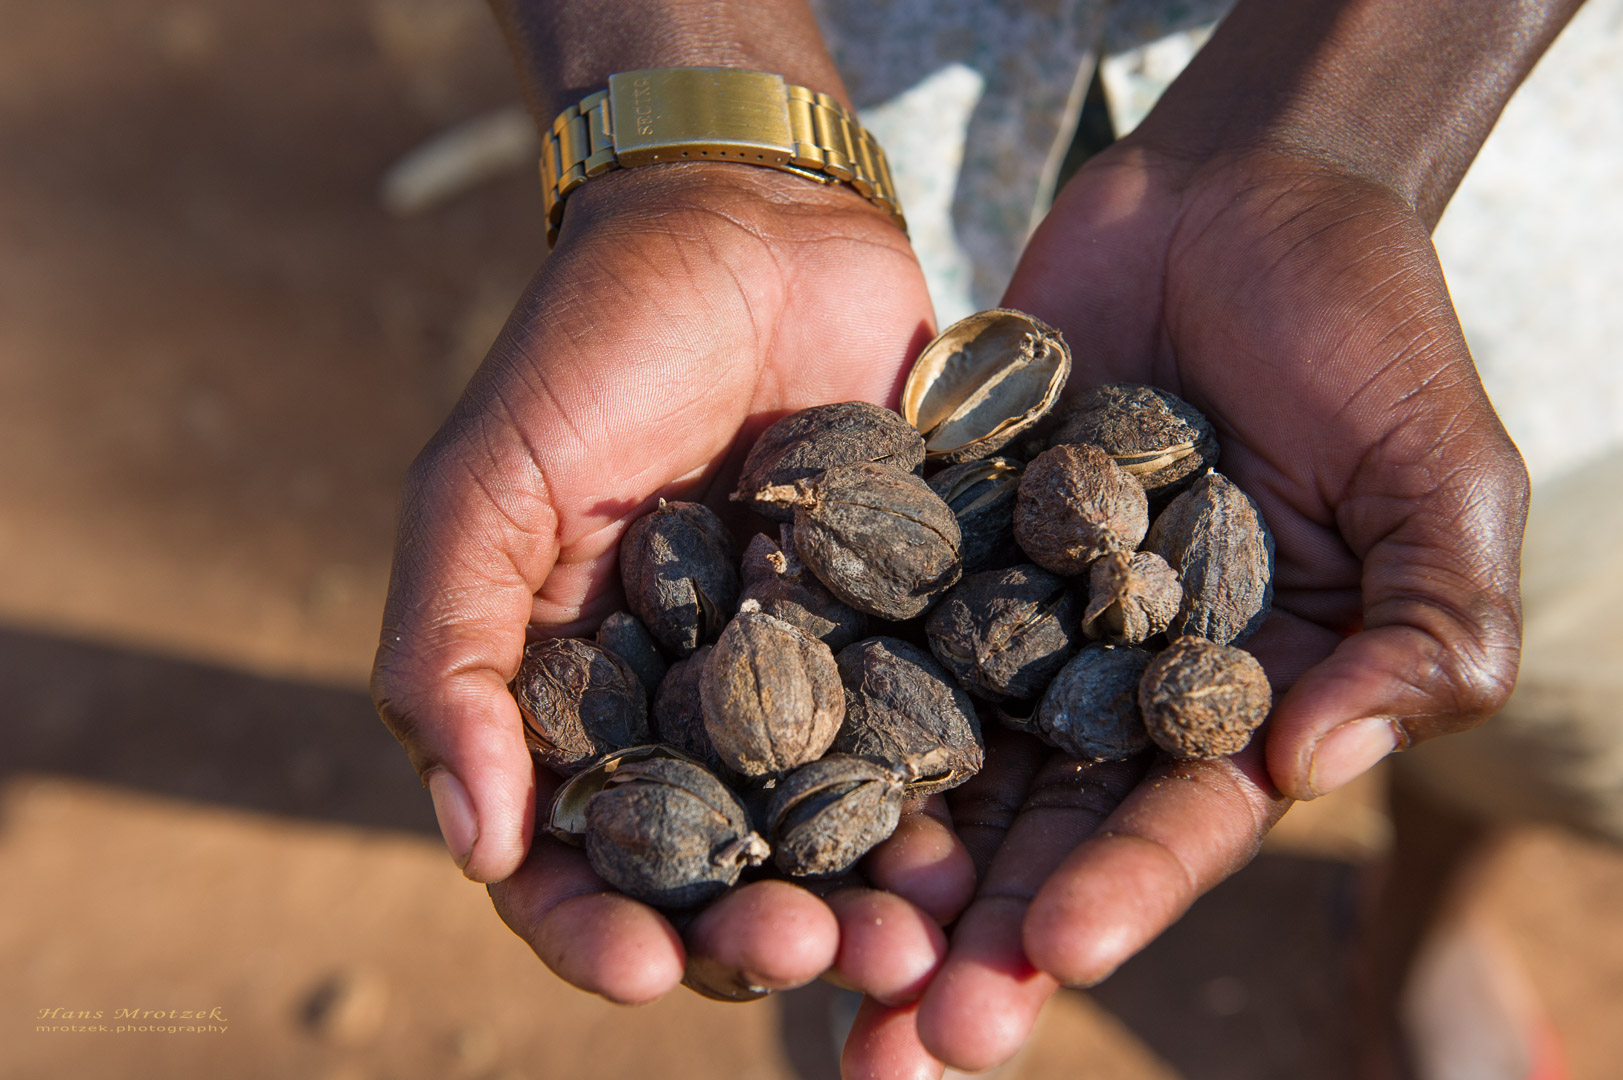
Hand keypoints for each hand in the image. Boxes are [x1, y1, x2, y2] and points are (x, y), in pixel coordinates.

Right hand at [370, 163, 975, 1003]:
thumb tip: (472, 839)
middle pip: (726, 871)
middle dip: (760, 935)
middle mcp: (703, 713)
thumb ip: (452, 653)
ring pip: (844, 829)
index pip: (578, 860)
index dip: (597, 930)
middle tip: (814, 955)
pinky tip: (984, 843)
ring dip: (874, 900)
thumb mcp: (483, 491)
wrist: (746, 226)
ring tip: (920, 938)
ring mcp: (818, 679)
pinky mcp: (918, 629)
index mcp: (585, 701)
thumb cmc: (587, 352)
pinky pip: (943, 735)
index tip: (642, 968)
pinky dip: (960, 799)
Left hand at [842, 141, 1528, 1074]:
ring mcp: (1018, 613)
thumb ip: (1423, 627)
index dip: (1119, 893)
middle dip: (974, 939)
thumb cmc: (1372, 331)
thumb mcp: (1443, 481)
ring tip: (802, 949)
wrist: (1244, 194)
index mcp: (1239, 698)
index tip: (1053, 957)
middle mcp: (1114, 679)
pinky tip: (742, 764)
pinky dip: (818, 690)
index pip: (1175, 823)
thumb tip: (1313, 764)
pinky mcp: (939, 537)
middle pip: (1038, 831)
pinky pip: (873, 619)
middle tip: (895, 1045)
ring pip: (938, 756)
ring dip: (877, 860)